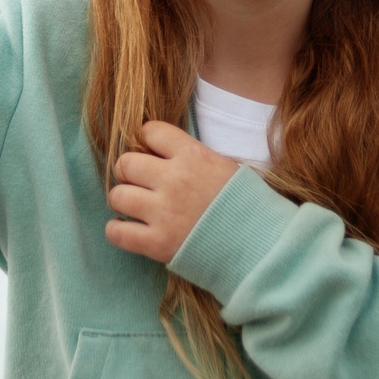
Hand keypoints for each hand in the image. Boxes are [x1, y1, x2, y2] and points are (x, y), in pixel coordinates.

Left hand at [103, 120, 238, 263]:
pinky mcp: (158, 244)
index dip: (147, 141)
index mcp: (194, 156)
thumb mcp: (226, 167)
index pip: (150, 131)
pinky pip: (116, 232)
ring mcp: (164, 213)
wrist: (262, 247)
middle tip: (139, 182)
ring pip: (117, 195)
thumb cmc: (248, 206)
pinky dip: (117, 230)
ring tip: (135, 206)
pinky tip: (128, 229)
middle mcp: (174, 180)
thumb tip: (162, 152)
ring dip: (123, 200)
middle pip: (125, 163)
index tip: (151, 152)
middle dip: (129, 171)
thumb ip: (193, 157)